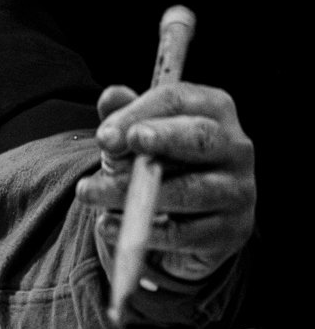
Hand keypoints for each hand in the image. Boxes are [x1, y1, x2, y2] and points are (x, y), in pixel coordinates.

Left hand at [74, 81, 255, 281]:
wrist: (192, 220)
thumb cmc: (164, 163)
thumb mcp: (142, 135)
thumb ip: (126, 116)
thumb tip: (111, 96)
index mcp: (215, 110)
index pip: (177, 100)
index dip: (136, 114)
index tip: (102, 137)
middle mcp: (236, 147)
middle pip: (199, 137)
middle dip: (155, 141)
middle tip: (111, 151)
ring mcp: (238, 191)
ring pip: (187, 190)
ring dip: (131, 192)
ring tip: (90, 193)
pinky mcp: (231, 230)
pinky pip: (183, 233)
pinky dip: (142, 231)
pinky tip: (107, 225)